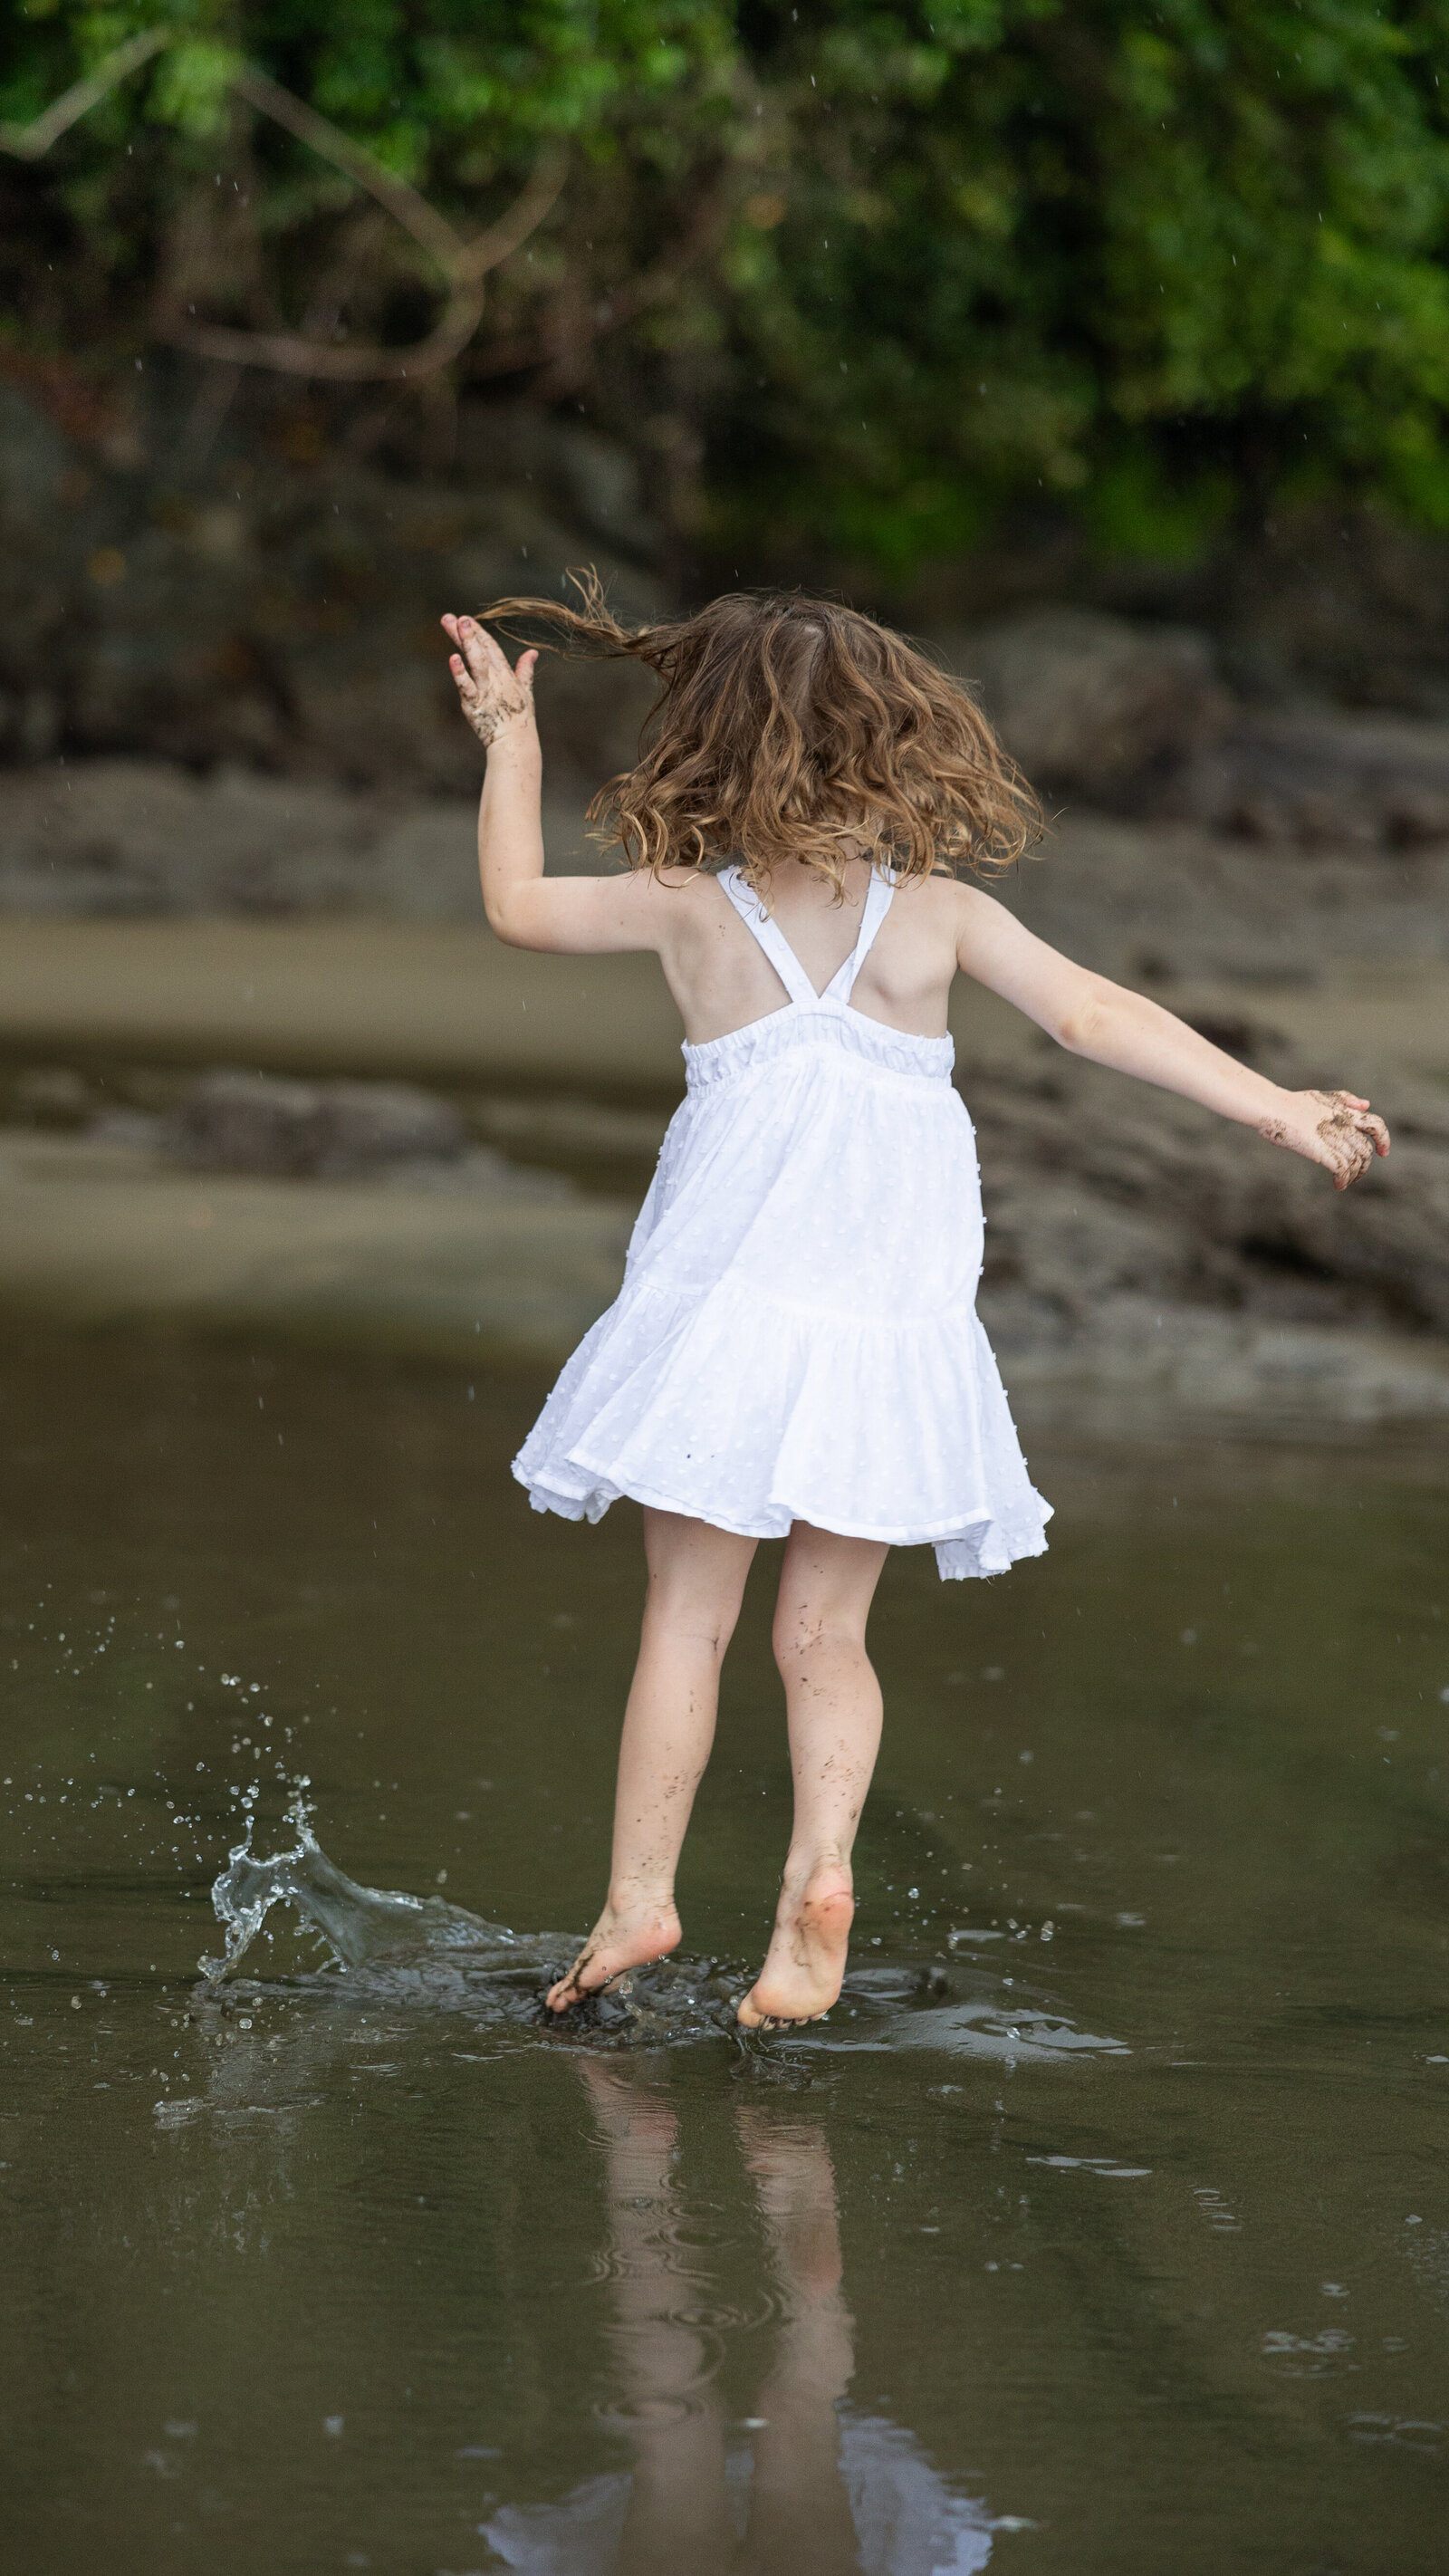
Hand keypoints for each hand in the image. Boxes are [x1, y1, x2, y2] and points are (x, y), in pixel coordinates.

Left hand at [441, 613, 537, 748]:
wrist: (515, 742)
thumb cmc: (519, 718)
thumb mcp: (525, 691)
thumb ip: (525, 670)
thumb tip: (532, 653)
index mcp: (505, 674)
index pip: (490, 647)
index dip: (478, 632)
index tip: (466, 618)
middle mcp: (495, 678)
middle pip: (480, 650)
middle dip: (469, 632)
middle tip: (457, 616)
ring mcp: (485, 690)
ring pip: (475, 661)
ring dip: (467, 642)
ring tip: (458, 624)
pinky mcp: (474, 703)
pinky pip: (467, 685)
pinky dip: (460, 672)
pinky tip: (453, 658)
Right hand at [1257, 1087, 1390, 1189]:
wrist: (1273, 1106)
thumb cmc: (1292, 1103)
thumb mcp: (1322, 1096)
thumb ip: (1345, 1099)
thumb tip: (1366, 1104)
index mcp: (1346, 1111)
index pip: (1377, 1125)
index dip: (1383, 1139)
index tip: (1383, 1152)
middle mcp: (1344, 1124)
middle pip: (1366, 1150)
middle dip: (1365, 1165)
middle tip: (1357, 1174)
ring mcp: (1334, 1137)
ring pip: (1356, 1161)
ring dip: (1354, 1175)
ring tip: (1346, 1181)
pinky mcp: (1323, 1150)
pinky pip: (1342, 1169)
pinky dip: (1343, 1179)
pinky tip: (1338, 1184)